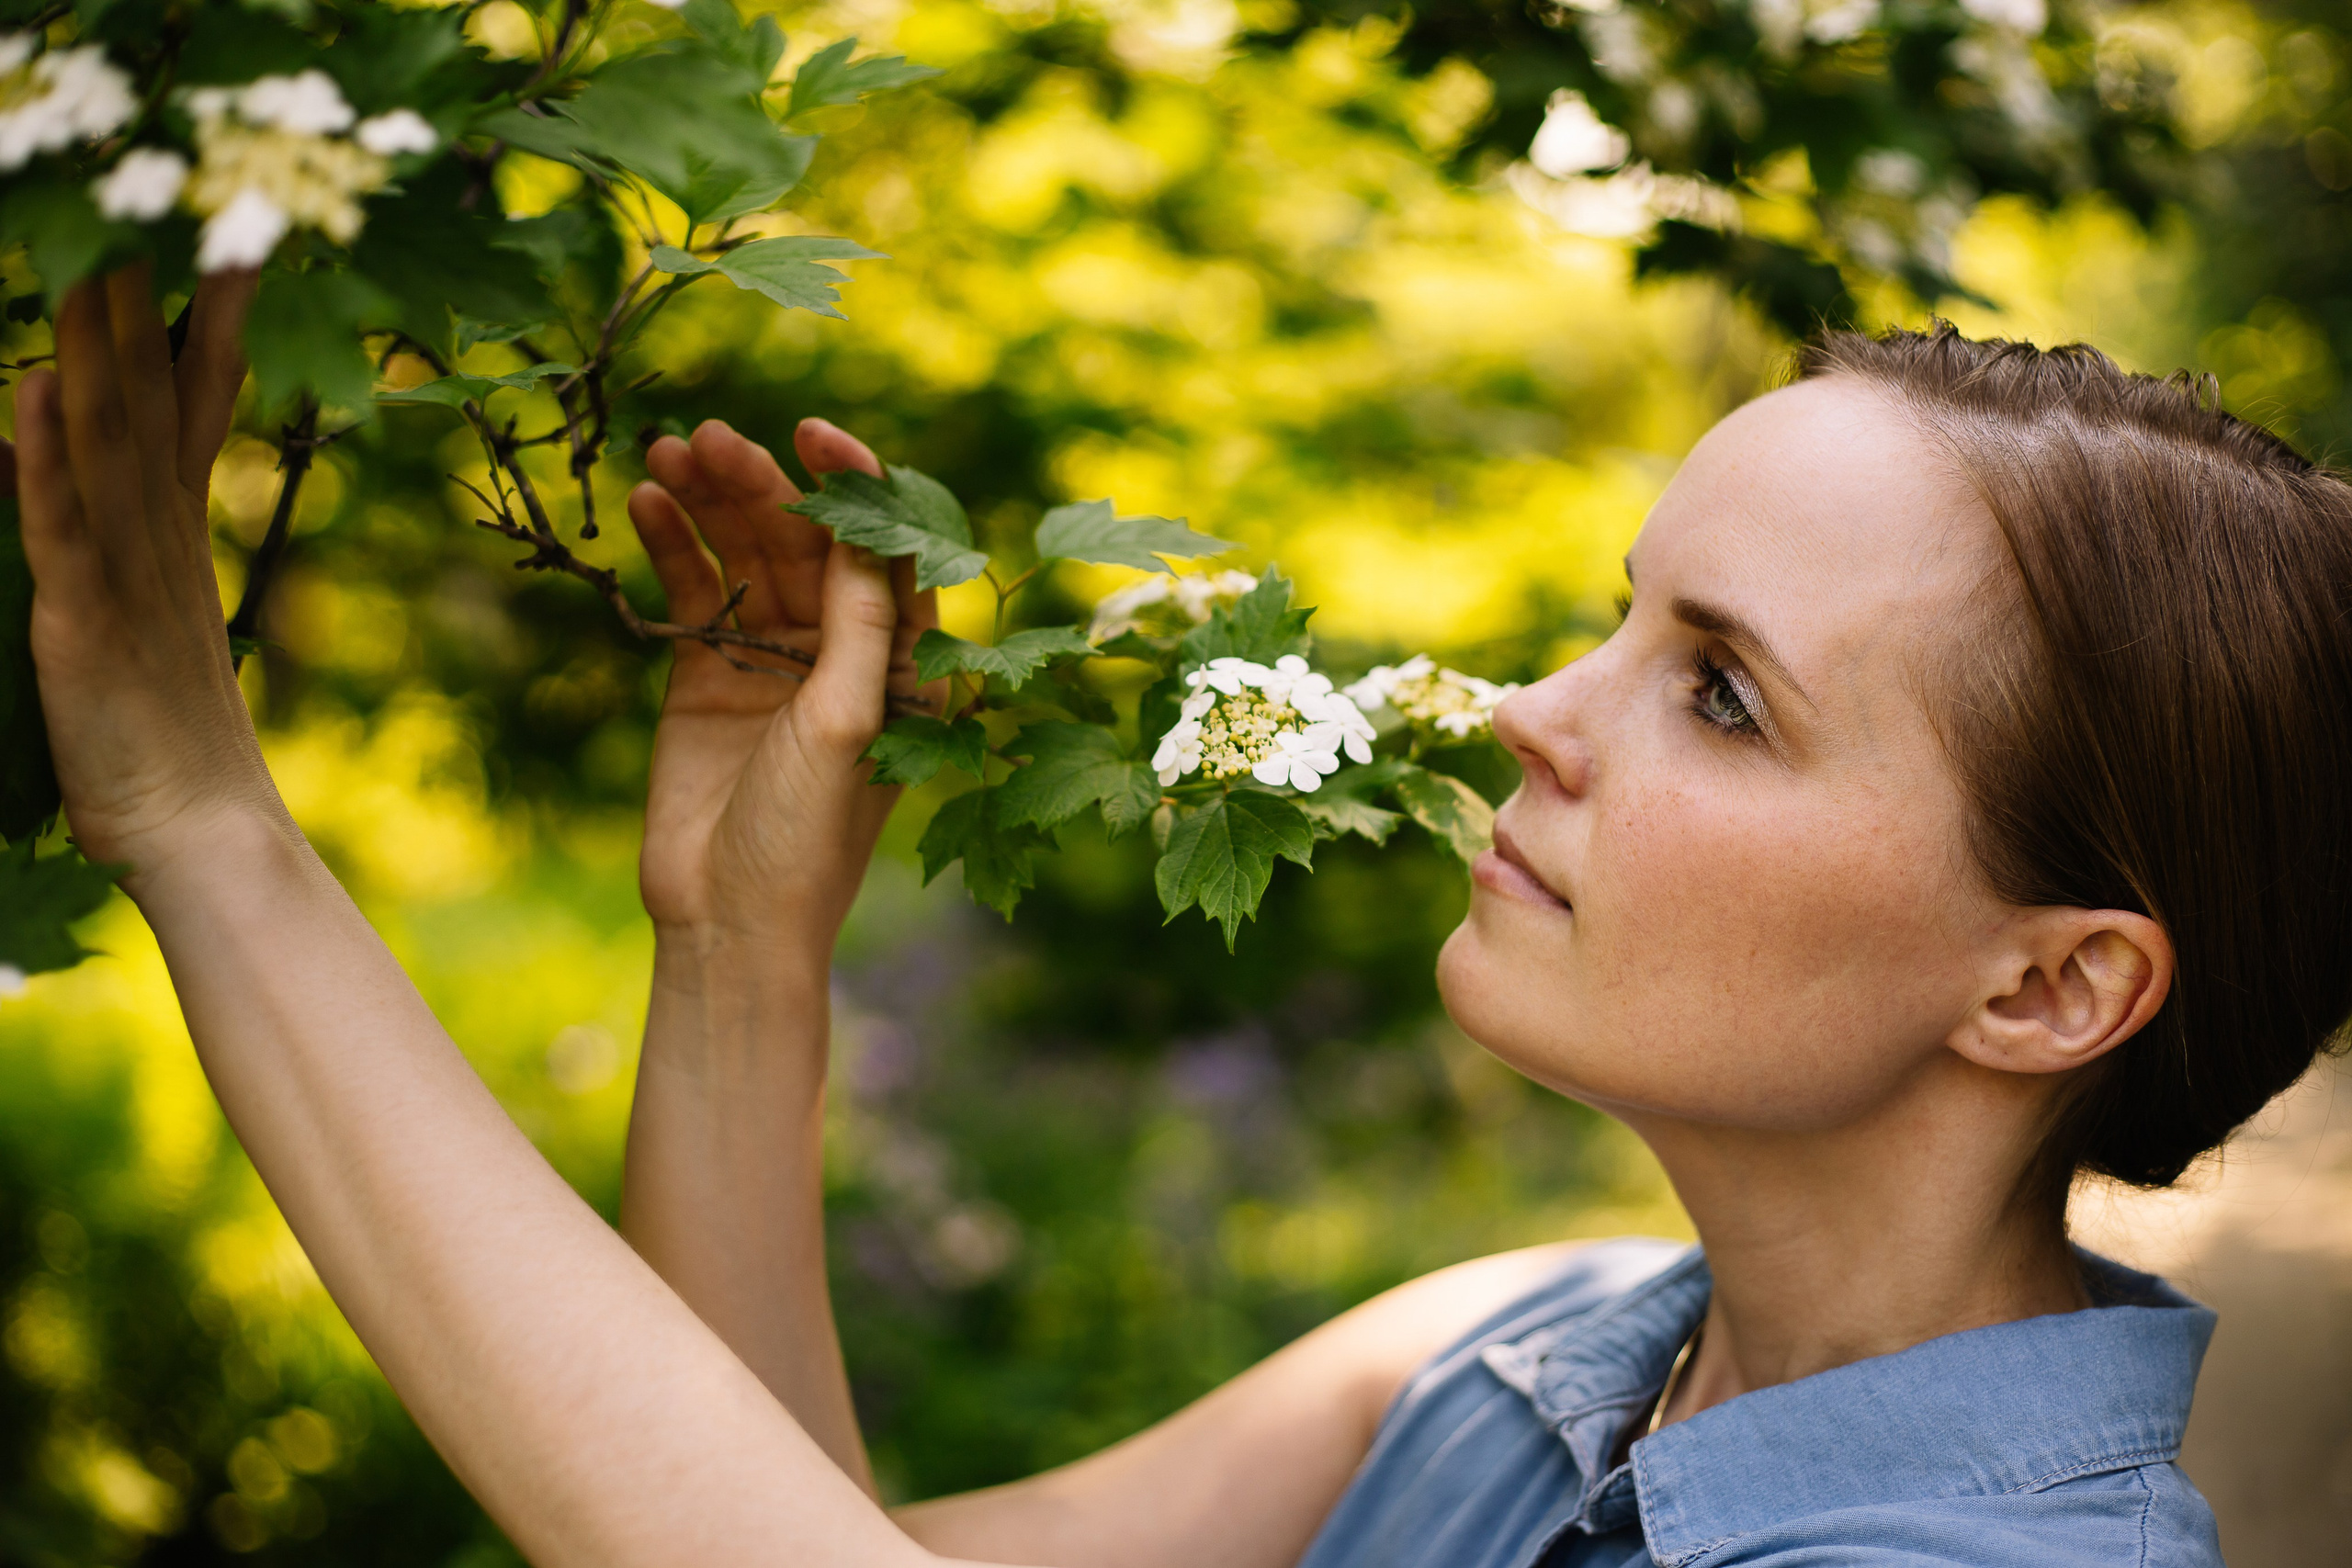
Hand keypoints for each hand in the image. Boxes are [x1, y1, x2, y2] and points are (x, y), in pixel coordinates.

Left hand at [14, 267, 272, 876]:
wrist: (202, 831)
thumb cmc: (170, 743)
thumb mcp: (147, 623)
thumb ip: (122, 545)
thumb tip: (67, 471)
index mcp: (179, 531)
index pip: (199, 401)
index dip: (211, 319)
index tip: (223, 242)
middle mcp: (163, 535)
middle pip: (159, 397)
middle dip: (156, 300)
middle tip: (162, 203)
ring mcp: (129, 573)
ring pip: (112, 438)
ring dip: (104, 346)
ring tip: (98, 257)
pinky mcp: (85, 619)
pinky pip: (64, 523)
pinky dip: (52, 455)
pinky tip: (44, 389)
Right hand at [630, 419, 939, 959]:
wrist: (726, 917)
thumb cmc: (808, 835)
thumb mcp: (846, 722)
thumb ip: (857, 624)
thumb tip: (866, 530)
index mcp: (903, 665)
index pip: (885, 553)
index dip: (854, 489)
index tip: (813, 434)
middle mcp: (844, 653)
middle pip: (808, 544)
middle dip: (764, 487)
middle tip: (714, 437)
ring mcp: (773, 660)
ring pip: (747, 557)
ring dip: (713, 502)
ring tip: (670, 452)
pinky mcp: (708, 675)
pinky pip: (693, 592)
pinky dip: (673, 546)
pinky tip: (649, 502)